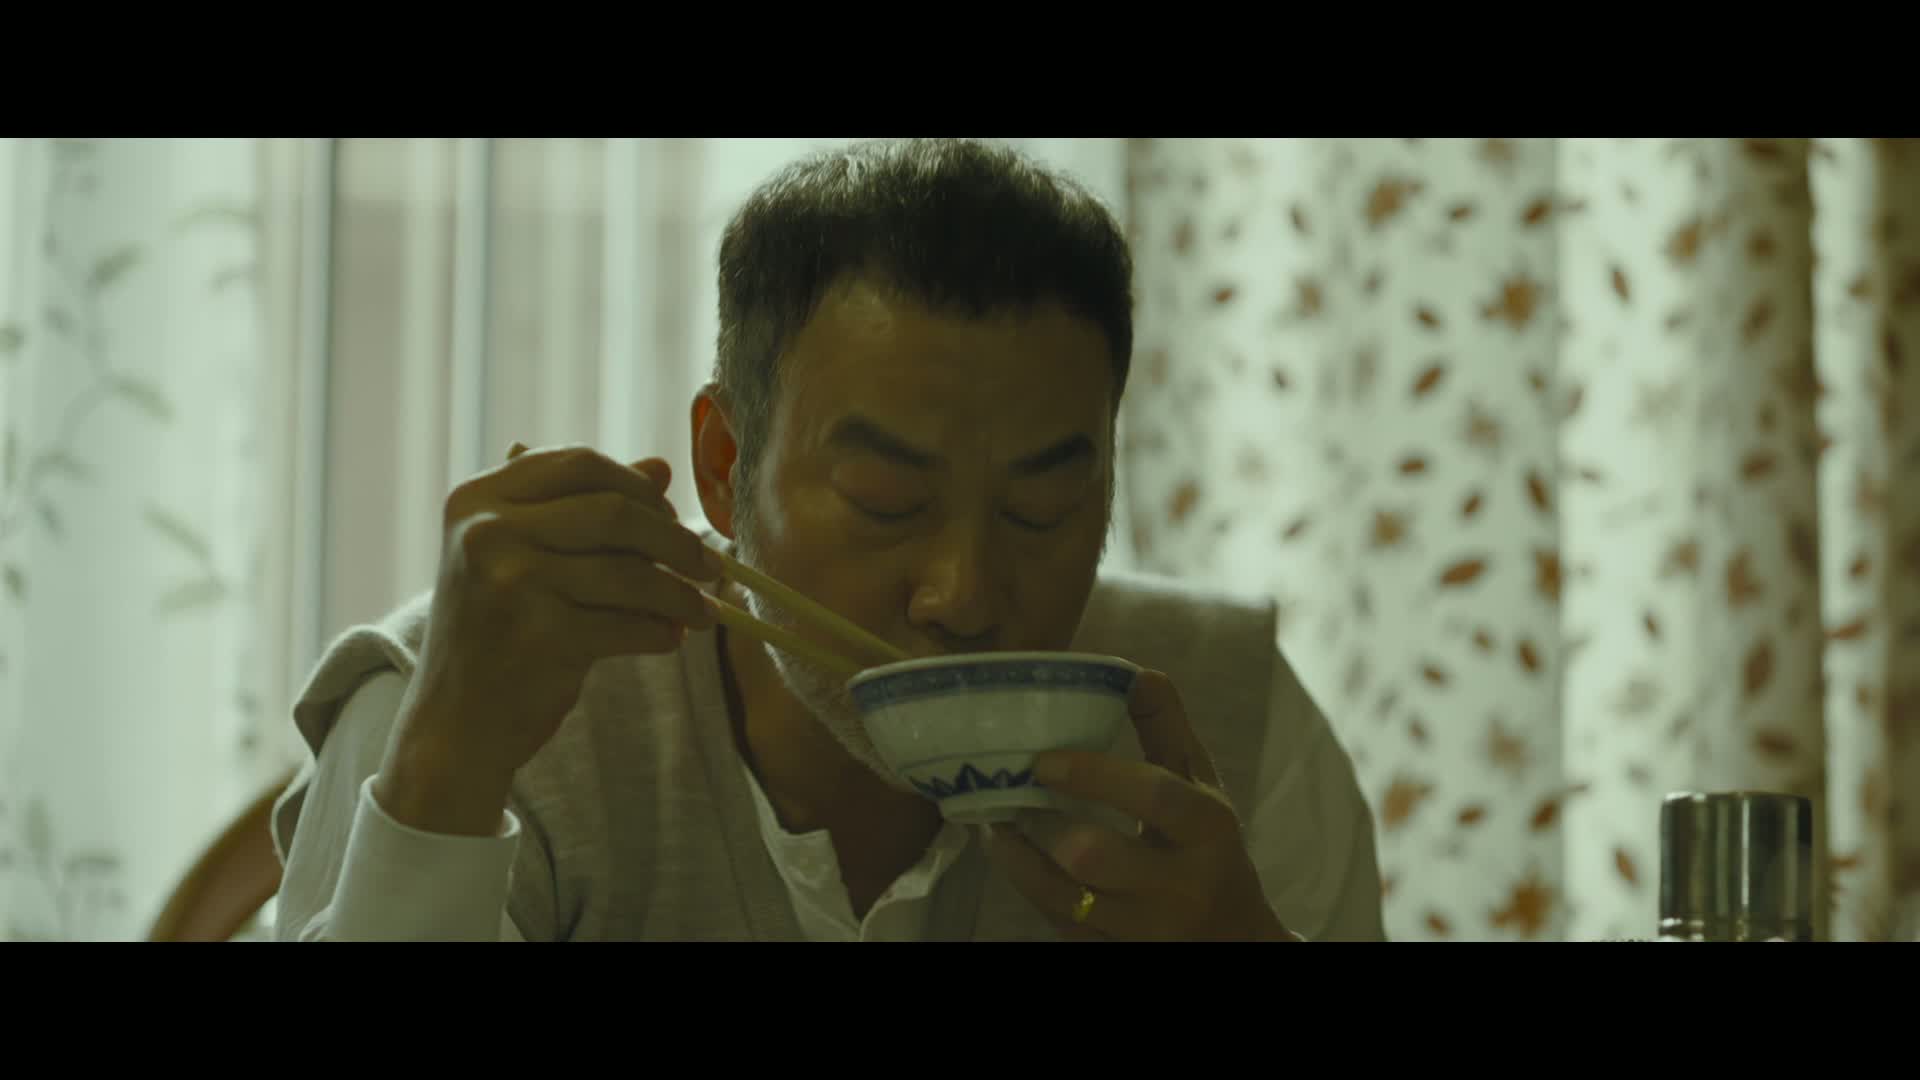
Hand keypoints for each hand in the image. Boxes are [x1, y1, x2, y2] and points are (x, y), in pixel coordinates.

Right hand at [377, 444, 722, 834]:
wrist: (453, 724)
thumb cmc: (496, 634)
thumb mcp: (522, 557)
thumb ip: (584, 510)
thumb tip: (661, 468)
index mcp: (477, 499)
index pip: (581, 465)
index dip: (638, 488)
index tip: (671, 515)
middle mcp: (486, 532)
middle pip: (615, 512)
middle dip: (676, 540)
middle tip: (710, 566)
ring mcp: (510, 583)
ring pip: (630, 573)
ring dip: (679, 594)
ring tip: (702, 611)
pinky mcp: (539, 637)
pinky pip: (627, 624)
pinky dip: (659, 632)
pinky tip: (670, 638)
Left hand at [984, 669, 1298, 941]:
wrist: (1233, 941)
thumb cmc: (1210, 849)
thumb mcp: (1203, 788)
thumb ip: (1168, 729)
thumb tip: (1133, 671)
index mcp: (1207, 829)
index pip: (1154, 794)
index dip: (1095, 773)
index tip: (1045, 759)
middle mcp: (1180, 886)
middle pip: (1098, 860)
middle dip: (1047, 831)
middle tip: (1009, 796)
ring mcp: (1144, 930)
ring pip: (1065, 900)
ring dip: (1018, 861)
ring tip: (993, 824)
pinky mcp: (1113, 953)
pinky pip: (1060, 925)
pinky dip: (1028, 889)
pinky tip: (1009, 856)